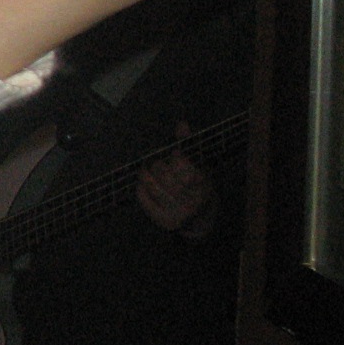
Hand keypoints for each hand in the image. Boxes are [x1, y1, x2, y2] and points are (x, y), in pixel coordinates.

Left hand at [137, 122, 215, 237]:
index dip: (175, 158)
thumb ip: (188, 144)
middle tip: (158, 164)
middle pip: (164, 174)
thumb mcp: (199, 164)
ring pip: (152, 186)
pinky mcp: (164, 221)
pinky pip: (144, 200)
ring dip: (145, 175)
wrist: (202, 218)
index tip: (174, 155)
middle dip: (158, 166)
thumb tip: (181, 123)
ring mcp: (178, 212)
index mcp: (202, 184)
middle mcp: (192, 200)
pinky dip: (140, 189)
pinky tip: (143, 185)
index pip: (182, 165)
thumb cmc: (198, 185)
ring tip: (146, 171)